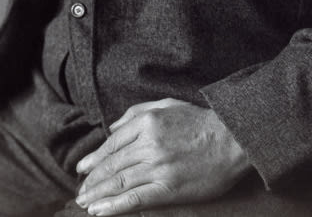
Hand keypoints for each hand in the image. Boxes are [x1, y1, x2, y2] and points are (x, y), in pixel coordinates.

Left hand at [75, 98, 251, 214]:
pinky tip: (100, 212)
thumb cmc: (200, 121)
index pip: (112, 144)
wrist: (232, 139)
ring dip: (97, 195)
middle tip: (79, 191)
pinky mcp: (168, 188)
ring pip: (119, 183)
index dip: (94, 159)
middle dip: (92, 180)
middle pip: (112, 165)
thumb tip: (113, 127)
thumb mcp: (167, 105)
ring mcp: (157, 167)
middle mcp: (148, 144)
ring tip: (84, 203)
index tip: (82, 169)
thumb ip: (137, 112)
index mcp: (146, 122)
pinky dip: (114, 207)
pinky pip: (135, 199)